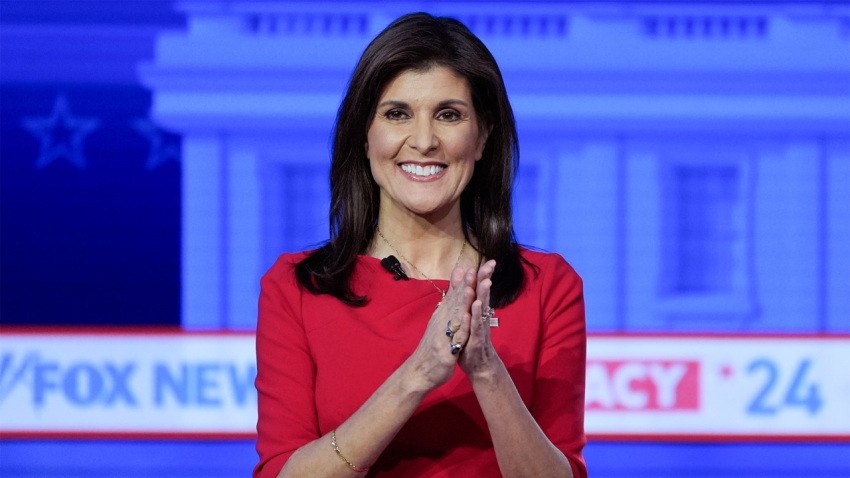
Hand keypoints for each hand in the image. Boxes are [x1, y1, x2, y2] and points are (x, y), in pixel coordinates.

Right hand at [402, 267, 476, 392]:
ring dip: (462, 302)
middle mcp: (442, 322)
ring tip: (470, 287)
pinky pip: (455, 337)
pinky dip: (461, 326)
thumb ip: (449, 301)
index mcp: (443, 316)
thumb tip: (455, 282)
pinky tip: (466, 317)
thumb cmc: (434, 346)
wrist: (420, 372)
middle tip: (475, 268)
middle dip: (466, 285)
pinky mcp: (446, 350)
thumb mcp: (441, 322)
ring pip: (455, 317)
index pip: (456, 295)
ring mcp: (443, 336)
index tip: (476, 265)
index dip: (466, 280)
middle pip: (456, 301)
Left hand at [458, 260, 500, 380]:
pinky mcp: (475, 340)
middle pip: (483, 296)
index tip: (489, 261)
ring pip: (481, 310)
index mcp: (477, 311)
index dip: (484, 276)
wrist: (479, 366)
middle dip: (486, 280)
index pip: (480, 290)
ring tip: (485, 282)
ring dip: (483, 296)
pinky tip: (474, 309)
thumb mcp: (468, 319)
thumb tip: (468, 286)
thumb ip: (467, 303)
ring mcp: (479, 328)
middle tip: (490, 265)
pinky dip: (474, 318)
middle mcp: (481, 318)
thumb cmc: (471, 340)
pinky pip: (475, 328)